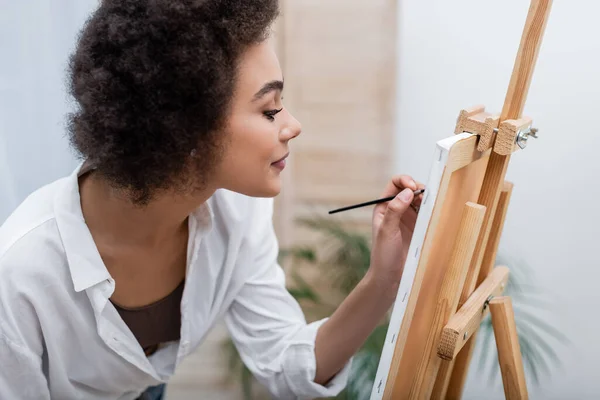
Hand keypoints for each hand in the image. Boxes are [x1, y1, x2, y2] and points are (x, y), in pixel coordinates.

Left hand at [368, 175, 424, 291]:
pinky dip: (433, 209)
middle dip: (419, 188)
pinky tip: (437, 211)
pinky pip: (428, 213)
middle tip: (427, 196)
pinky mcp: (419, 228)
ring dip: (428, 198)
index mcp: (384, 207)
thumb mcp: (387, 231)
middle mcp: (396, 209)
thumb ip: (395, 210)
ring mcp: (409, 218)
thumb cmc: (383, 255)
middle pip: (410, 189)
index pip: (394, 184)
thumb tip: (407, 191)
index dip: (404, 180)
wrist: (390, 277)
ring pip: (421, 200)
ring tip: (433, 202)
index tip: (413, 187)